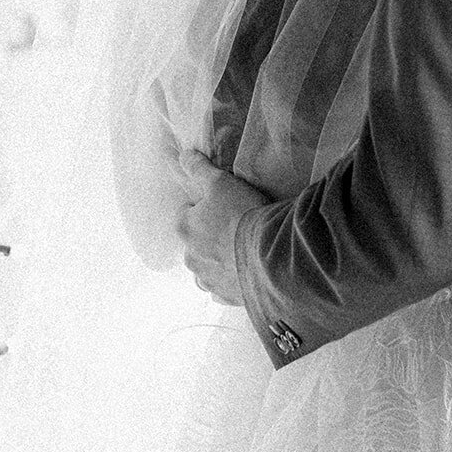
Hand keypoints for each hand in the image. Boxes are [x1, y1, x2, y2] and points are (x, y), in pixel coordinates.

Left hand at [178, 151, 271, 305]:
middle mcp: (189, 257)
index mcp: (184, 227)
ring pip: (205, 267)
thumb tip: (183, 155)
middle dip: (210, 236)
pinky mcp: (224, 295)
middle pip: (195, 242)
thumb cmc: (242, 213)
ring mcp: (206, 279)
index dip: (206, 207)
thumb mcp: (221, 182)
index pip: (187, 213)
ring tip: (242, 250)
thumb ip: (199, 168)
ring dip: (218, 260)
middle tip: (236, 226)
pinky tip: (245, 271)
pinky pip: (221, 288)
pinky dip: (229, 280)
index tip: (225, 205)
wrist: (268, 253)